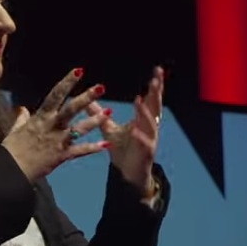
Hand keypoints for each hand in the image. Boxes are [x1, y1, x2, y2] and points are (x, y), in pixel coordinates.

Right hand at [2, 68, 111, 180]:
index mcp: (41, 117)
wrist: (12, 169)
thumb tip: (22, 109)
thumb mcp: (15, 130)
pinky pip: (80, 151)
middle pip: (71, 109)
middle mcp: (52, 126)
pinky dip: (93, 148)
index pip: (55, 95)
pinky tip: (106, 145)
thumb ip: (21, 118)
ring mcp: (58, 141)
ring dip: (95, 121)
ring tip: (109, 112)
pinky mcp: (62, 156)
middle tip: (101, 87)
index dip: (67, 82)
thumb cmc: (11, 149)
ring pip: (80, 129)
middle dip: (86, 97)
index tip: (79, 71)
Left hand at [86, 66, 164, 194]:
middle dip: (156, 92)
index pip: (150, 98)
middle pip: (154, 106)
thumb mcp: (109, 129)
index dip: (154, 85)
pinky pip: (144, 143)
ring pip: (150, 123)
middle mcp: (149, 127)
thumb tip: (89, 97)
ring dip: (145, 112)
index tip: (157, 70)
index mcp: (143, 119)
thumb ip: (99, 113)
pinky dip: (140, 137)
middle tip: (156, 78)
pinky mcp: (146, 153)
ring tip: (140, 99)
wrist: (127, 175)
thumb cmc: (122, 150)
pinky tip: (135, 130)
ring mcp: (149, 139)